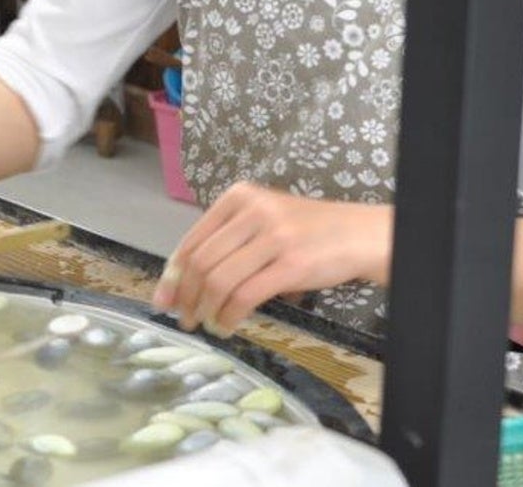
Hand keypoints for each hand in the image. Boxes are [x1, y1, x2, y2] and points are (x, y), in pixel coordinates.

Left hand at [157, 184, 391, 335]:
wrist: (360, 235)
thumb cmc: (307, 232)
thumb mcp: (263, 220)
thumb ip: (227, 241)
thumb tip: (183, 283)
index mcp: (238, 197)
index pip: (192, 241)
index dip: (172, 275)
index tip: (162, 300)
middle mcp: (252, 212)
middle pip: (201, 262)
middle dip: (186, 297)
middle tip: (184, 318)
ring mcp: (272, 237)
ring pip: (218, 280)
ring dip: (205, 310)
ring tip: (205, 324)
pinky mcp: (291, 264)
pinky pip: (244, 295)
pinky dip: (229, 315)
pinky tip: (226, 325)